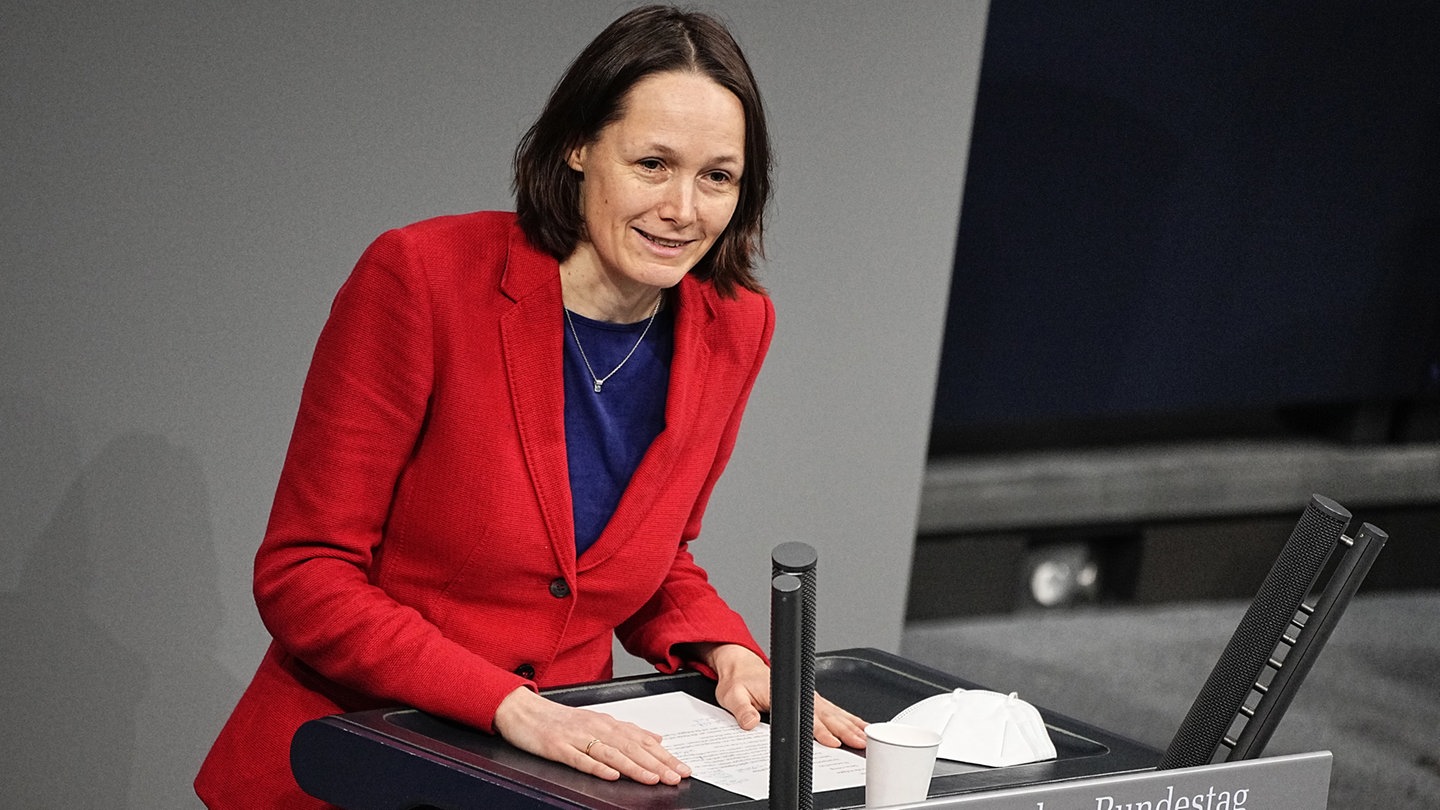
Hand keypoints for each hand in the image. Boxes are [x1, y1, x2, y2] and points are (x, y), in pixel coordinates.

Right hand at [493, 686, 690, 784]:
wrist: (524, 711)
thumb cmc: (560, 720)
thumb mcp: (598, 721)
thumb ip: (627, 731)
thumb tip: (656, 738)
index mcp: (608, 723)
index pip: (642, 740)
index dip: (664, 756)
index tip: (683, 769)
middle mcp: (597, 728)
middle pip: (632, 748)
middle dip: (657, 764)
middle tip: (677, 777)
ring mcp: (577, 737)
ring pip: (611, 753)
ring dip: (634, 767)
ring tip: (653, 778)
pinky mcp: (559, 747)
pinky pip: (580, 759)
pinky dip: (597, 767)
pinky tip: (611, 776)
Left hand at [693, 643, 867, 748]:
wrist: (742, 666)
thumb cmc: (739, 682)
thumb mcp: (733, 696)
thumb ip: (742, 710)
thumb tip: (749, 722)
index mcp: (783, 694)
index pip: (805, 716)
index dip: (820, 731)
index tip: (833, 742)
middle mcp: (801, 695)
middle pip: (828, 716)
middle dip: (846, 730)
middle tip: (861, 743)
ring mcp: (809, 697)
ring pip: (836, 713)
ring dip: (852, 725)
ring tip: (866, 737)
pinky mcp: (813, 700)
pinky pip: (835, 711)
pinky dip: (850, 719)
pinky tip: (861, 727)